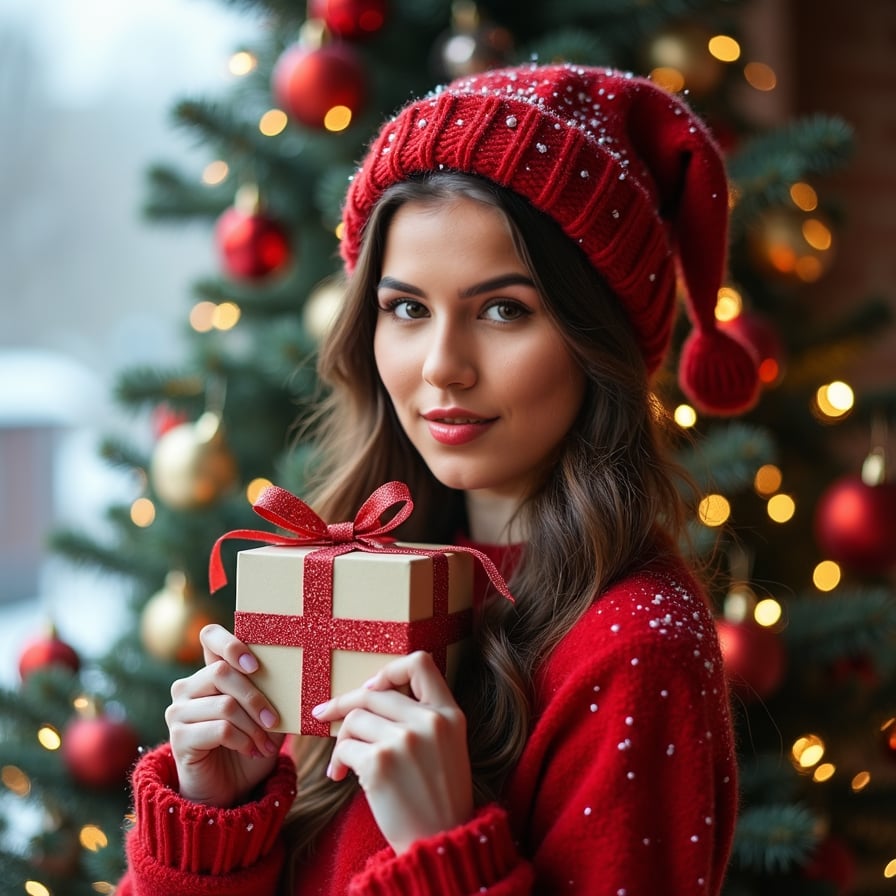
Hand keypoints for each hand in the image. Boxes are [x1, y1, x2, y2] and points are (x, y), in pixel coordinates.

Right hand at [165, 623, 284, 806]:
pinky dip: (243, 740)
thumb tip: (296, 671)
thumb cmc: (249, 745)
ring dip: (253, 726)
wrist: (228, 790)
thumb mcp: (264, 715)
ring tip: (266, 743)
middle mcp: (187, 687)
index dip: (231, 644)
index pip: (210, 636)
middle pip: (222, 673)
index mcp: (209, 673)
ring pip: (224, 704)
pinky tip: (251, 750)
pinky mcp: (178, 737)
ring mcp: (178, 711)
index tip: (255, 665)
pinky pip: (219, 729)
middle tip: (274, 721)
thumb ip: (270, 691)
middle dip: (256, 699)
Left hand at [311, 651, 472, 853]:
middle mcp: (429, 721)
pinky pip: (345, 746)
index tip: (372, 687)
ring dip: (342, 738)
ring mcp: (404, 740)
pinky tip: (341, 775)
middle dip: (343, 703)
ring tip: (343, 762)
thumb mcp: (447, 745)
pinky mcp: (380, 763)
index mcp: (450, 713)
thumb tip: (372, 692)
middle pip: (372, 691)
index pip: (420, 663)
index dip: (390, 670)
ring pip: (355, 718)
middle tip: (323, 713)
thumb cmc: (438, 796)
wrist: (441, 843)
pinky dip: (338, 760)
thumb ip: (423, 716)